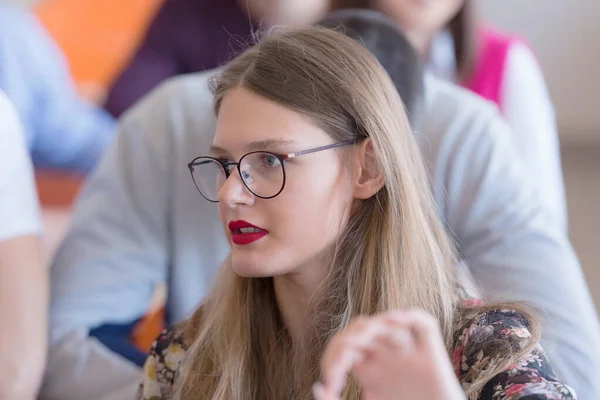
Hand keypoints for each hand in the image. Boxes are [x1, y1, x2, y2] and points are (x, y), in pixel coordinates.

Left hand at [314, 309, 465, 399]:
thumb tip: (317, 387)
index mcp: (369, 368)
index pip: (344, 347)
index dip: (332, 360)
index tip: (330, 385)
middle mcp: (387, 355)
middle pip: (361, 328)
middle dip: (345, 341)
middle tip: (338, 366)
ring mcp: (409, 352)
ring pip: (388, 323)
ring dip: (371, 327)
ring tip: (358, 342)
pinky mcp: (432, 354)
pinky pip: (423, 323)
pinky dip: (410, 316)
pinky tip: (394, 322)